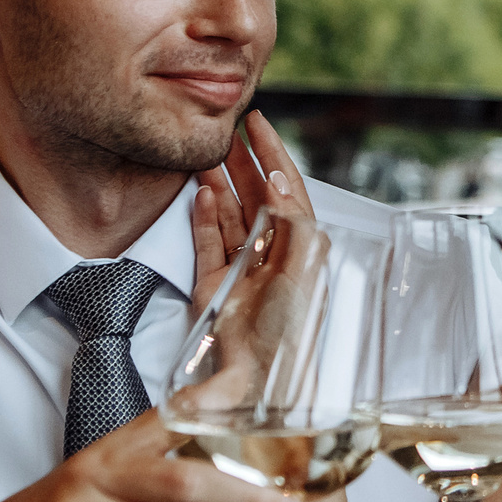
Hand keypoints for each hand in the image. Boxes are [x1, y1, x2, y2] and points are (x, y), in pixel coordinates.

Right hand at [191, 110, 313, 315]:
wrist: (260, 379)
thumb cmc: (290, 331)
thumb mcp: (302, 268)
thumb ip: (294, 221)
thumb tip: (279, 181)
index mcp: (300, 247)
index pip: (287, 188)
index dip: (274, 154)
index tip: (258, 123)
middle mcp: (272, 253)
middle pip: (256, 195)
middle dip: (243, 161)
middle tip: (225, 129)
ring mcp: (241, 267)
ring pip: (230, 214)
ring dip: (219, 182)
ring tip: (204, 153)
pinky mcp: (213, 284)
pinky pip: (207, 242)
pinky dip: (203, 217)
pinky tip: (200, 193)